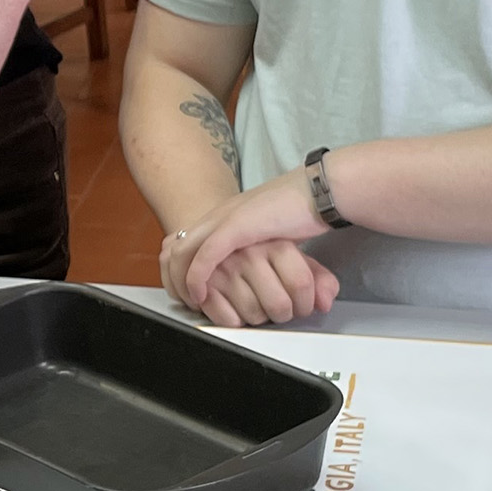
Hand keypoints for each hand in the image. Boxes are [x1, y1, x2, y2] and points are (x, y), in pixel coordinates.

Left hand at [165, 172, 340, 325]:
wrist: (321, 189)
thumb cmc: (302, 210)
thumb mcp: (271, 233)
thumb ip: (258, 252)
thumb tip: (259, 275)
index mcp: (225, 214)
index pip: (184, 240)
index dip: (177, 267)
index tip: (183, 289)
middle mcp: (219, 214)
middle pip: (174, 246)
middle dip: (170, 275)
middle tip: (180, 299)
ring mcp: (225, 218)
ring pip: (183, 251)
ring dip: (180, 280)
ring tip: (189, 301)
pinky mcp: (237, 226)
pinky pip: (205, 255)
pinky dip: (197, 277)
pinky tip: (200, 294)